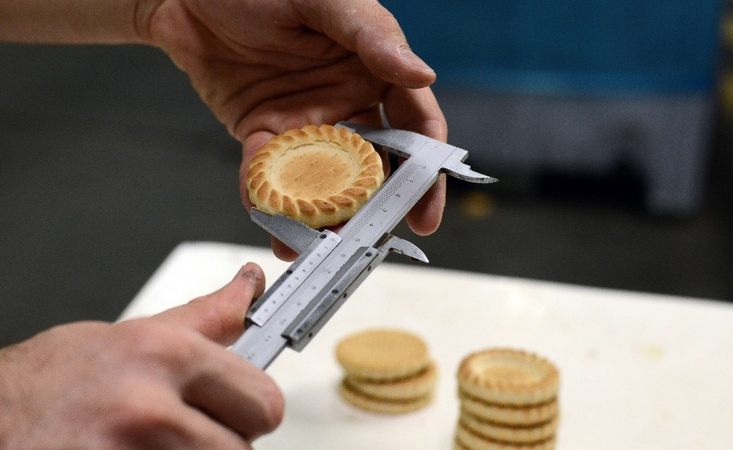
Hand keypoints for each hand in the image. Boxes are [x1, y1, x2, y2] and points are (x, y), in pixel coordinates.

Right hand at [0, 263, 282, 448]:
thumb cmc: (46, 384)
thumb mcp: (128, 337)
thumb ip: (204, 321)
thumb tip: (248, 290)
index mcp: (163, 356)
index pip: (263, 400)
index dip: (252, 407)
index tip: (240, 407)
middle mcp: (150, 408)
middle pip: (243, 447)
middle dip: (225, 440)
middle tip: (190, 429)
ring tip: (152, 444)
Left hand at [138, 0, 447, 259]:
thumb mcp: (323, 0)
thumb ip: (370, 36)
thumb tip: (422, 76)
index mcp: (374, 68)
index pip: (415, 126)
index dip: (426, 172)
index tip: (425, 213)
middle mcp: (346, 101)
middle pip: (373, 166)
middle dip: (375, 209)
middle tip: (366, 243)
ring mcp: (305, 122)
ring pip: (323, 181)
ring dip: (323, 217)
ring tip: (316, 248)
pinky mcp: (262, 133)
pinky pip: (269, 174)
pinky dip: (269, 200)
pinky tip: (271, 222)